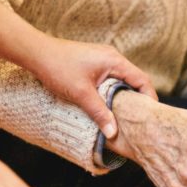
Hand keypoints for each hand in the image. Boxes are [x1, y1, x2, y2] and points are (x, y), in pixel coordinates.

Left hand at [29, 36, 157, 137]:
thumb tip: (113, 133)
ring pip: (121, 80)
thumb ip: (99, 113)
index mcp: (114, 61)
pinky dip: (113, 91)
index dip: (149, 98)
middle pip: (134, 80)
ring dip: (124, 96)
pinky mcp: (93, 63)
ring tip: (124, 116)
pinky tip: (107, 105)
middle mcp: (112, 57)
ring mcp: (102, 59)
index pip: (142, 80)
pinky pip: (111, 78)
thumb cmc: (58, 68)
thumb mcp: (81, 94)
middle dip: (138, 99)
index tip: (150, 116)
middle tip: (139, 119)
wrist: (36, 53)